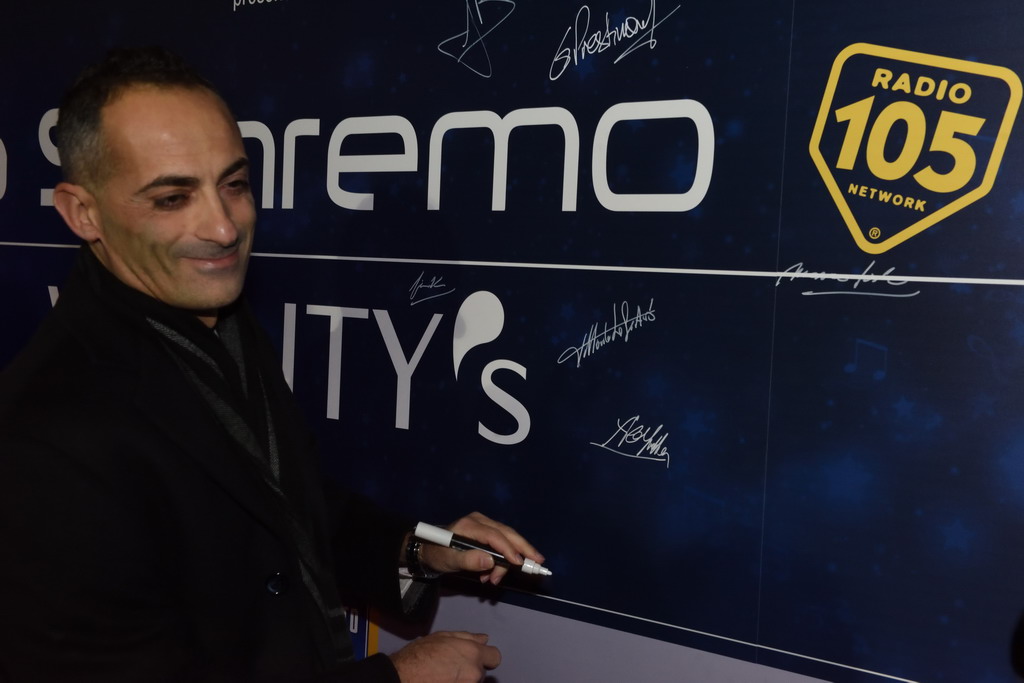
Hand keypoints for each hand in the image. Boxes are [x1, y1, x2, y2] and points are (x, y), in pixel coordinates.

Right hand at [390, 631, 499, 682]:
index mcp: (473, 654)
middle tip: (451, 667)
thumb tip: (484, 639)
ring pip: (472, 682)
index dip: (486, 656)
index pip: (495, 657)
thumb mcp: (442, 637)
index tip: (476, 658)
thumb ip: (467, 637)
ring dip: (464, 680)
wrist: (403, 678)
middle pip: (481, 672)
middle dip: (470, 669)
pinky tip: (442, 681)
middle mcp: (474, 673)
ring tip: (444, 677)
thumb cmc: (419, 656)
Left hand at [417, 511, 544, 584]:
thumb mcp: (449, 560)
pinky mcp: (486, 532)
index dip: (509, 549)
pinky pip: (501, 545)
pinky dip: (501, 561)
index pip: (495, 535)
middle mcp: (480, 521)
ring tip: (493, 580)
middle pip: (507, 533)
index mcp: (470, 525)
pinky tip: (491, 575)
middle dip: (523, 549)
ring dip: (506, 563)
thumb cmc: (438, 555)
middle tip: (538, 563)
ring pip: (506, 541)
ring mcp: (484, 525)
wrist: (429, 550)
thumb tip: (489, 562)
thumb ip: (468, 561)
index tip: (520, 563)